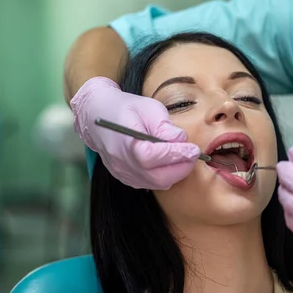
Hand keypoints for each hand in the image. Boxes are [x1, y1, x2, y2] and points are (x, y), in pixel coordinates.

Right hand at [70, 77, 200, 189]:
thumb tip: (181, 140)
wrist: (99, 115)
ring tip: (183, 157)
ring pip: (156, 184)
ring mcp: (123, 173)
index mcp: (127, 144)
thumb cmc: (126, 108)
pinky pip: (149, 184)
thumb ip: (165, 126)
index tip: (194, 150)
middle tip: (193, 155)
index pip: (155, 156)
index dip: (178, 155)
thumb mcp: (149, 108)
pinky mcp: (125, 177)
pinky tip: (170, 163)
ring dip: (175, 173)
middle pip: (158, 177)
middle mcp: (123, 163)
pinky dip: (164, 176)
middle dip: (181, 167)